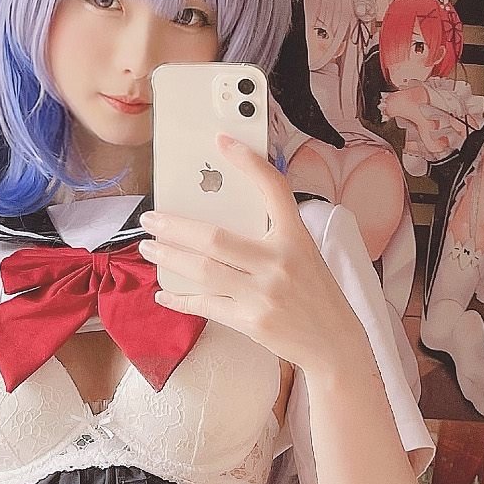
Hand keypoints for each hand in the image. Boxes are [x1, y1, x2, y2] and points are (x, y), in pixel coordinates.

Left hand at [138, 135, 367, 380]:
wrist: (334, 343)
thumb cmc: (315, 294)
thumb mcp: (305, 254)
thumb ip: (272, 235)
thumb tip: (222, 221)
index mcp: (296, 237)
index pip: (273, 189)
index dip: (248, 162)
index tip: (222, 141)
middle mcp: (280, 262)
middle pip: (215, 238)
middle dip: (175, 227)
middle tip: (151, 219)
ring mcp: (264, 294)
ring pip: (203, 271)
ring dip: (169, 257)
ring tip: (149, 248)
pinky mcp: (252, 322)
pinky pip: (207, 306)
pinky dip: (181, 298)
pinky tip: (164, 292)